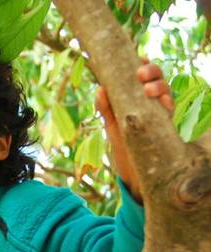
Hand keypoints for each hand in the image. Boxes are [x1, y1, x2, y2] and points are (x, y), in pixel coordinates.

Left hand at [95, 58, 173, 201]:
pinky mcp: (166, 128)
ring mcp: (161, 115)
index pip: (144, 77)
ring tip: (149, 89)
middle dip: (152, 72)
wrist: (132, 175)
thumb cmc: (123, 147)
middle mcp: (153, 104)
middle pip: (158, 80)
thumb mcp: (112, 126)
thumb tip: (99, 89)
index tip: (137, 58)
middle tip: (141, 73)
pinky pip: (170, 111)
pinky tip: (161, 103)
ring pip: (167, 92)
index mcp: (139, 99)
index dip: (143, 65)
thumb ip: (106, 109)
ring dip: (160, 86)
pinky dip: (167, 104)